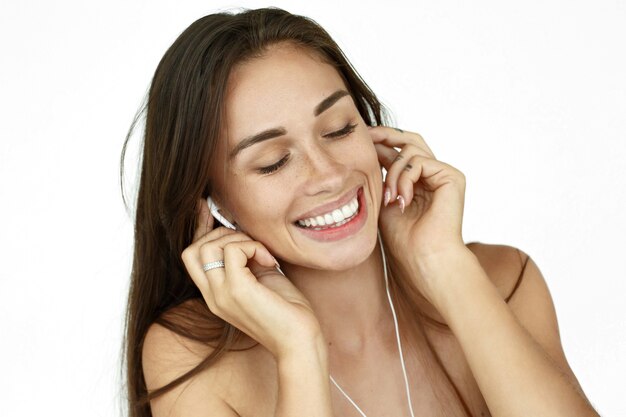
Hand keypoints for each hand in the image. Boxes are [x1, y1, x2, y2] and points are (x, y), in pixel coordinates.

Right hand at [181, 199, 321, 359]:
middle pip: (192, 250)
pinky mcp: (237, 291)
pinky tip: (270, 261)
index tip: (206, 206)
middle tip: (251, 243)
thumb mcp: (260, 277)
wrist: (300, 340)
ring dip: (237, 240)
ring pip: (207, 247)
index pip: (191, 256)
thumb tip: (242, 232)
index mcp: (215, 294)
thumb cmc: (287, 310)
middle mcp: (212, 296)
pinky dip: (253, 247)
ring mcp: (221, 295)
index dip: (198, 228)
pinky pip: (233, 251)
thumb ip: (246, 259)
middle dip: (221, 234)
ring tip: (261, 253)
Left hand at [369, 126, 466, 295]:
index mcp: (417, 181)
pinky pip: (420, 161)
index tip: (358, 140)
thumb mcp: (383, 199)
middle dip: (385, 135)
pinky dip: (405, 178)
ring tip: (389, 198)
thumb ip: (381, 174)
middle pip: (410, 140)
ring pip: (411, 150)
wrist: (422, 259)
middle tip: (365, 137)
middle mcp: (433, 175)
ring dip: (393, 172)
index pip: (397, 151)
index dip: (378, 142)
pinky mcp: (452, 177)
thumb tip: (370, 147)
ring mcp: (443, 175)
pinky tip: (401, 199)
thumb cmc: (402, 239)